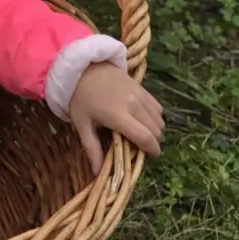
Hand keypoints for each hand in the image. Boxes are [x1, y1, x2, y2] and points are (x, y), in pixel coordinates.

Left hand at [68, 61, 164, 175]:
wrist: (80, 66)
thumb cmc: (79, 97)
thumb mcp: (81, 124)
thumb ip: (92, 149)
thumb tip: (97, 173)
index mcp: (119, 117)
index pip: (146, 138)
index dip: (153, 150)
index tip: (151, 156)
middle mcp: (134, 106)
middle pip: (156, 130)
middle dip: (152, 141)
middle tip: (140, 144)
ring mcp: (139, 94)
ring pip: (159, 118)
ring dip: (154, 128)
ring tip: (140, 131)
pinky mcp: (141, 86)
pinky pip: (156, 106)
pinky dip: (154, 115)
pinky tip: (142, 117)